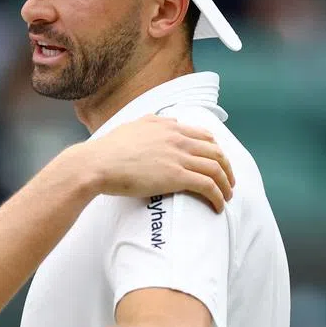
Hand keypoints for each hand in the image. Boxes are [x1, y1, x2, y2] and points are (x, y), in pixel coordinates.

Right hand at [77, 115, 233, 210]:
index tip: (218, 163)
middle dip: (227, 168)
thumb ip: (153, 122)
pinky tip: (219, 205)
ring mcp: (178, 157)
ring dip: (226, 184)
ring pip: (216, 169)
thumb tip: (169, 121)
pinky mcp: (176, 176)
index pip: (204, 136)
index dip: (216, 151)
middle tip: (228, 182)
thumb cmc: (108, 149)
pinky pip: (208, 186)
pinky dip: (218, 196)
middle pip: (216, 152)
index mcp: (168, 126)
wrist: (97, 163)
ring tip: (227, 196)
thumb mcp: (133, 125)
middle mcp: (178, 138)